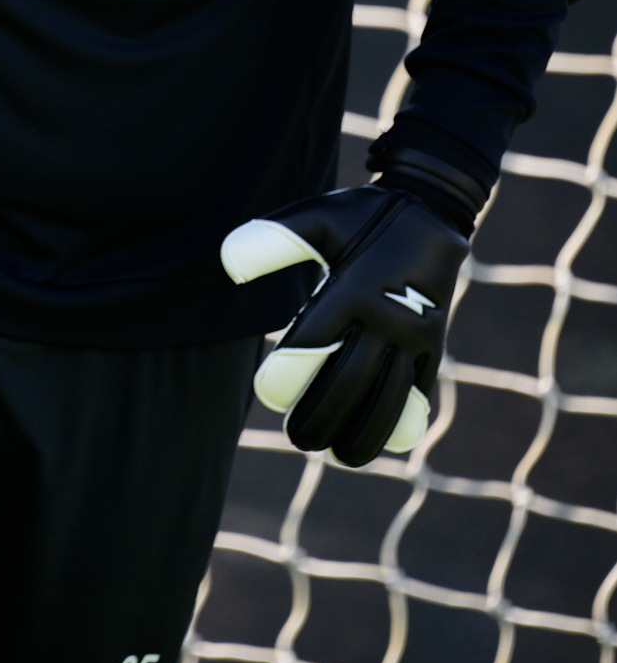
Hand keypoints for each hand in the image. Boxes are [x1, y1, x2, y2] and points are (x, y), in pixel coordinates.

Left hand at [221, 175, 478, 466]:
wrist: (430, 209)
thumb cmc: (361, 217)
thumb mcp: (317, 216)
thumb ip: (272, 239)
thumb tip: (228, 267)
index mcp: (352, 287)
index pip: (315, 342)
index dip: (290, 373)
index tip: (267, 392)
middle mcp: (386, 315)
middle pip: (351, 380)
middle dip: (321, 415)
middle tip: (297, 437)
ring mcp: (415, 333)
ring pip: (389, 396)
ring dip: (363, 432)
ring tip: (335, 453)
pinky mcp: (434, 344)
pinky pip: (419, 391)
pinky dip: (400, 422)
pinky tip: (377, 443)